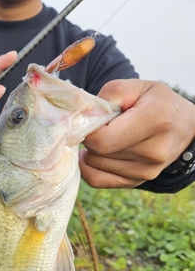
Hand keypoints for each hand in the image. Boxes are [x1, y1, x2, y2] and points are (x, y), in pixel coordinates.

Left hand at [79, 79, 194, 187]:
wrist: (182, 128)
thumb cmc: (156, 104)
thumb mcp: (139, 87)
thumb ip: (113, 93)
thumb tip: (87, 113)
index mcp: (155, 120)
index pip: (103, 139)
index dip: (89, 129)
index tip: (92, 119)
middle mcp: (153, 151)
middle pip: (97, 152)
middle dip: (91, 138)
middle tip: (101, 127)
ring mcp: (146, 171)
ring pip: (94, 165)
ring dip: (92, 151)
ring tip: (107, 137)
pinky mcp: (136, 182)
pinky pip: (96, 180)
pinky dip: (90, 167)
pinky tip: (98, 154)